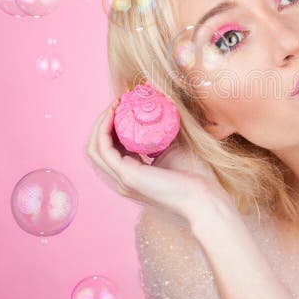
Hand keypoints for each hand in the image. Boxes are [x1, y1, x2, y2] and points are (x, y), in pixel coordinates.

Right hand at [86, 99, 234, 226]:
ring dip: (100, 123)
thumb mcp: (174, 146)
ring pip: (95, 149)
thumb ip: (163, 131)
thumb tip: (161, 105)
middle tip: (116, 101)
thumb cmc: (195, 176)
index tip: (123, 105)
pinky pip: (103, 149)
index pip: (112, 148)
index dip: (112, 126)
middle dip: (102, 122)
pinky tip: (114, 114)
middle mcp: (122, 178)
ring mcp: (122, 179)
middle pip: (98, 148)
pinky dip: (104, 129)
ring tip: (114, 104)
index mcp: (132, 174)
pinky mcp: (126, 176)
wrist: (203, 196)